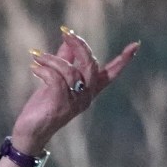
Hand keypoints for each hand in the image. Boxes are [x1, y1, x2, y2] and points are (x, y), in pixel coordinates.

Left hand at [11, 26, 137, 154]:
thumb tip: (69, 41)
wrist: (29, 133)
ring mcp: (75, 102)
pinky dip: (45, 69)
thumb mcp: (55, 81)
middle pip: (91, 65)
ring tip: (38, 56)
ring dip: (52, 59)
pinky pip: (56, 79)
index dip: (123, 60)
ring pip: (70, 70)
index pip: (111, 74)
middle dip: (80, 45)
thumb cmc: (43, 107)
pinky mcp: (60, 105)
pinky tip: (34, 67)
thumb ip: (65, 61)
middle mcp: (86, 96)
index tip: (136, 45)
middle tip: (66, 33)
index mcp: (89, 90)